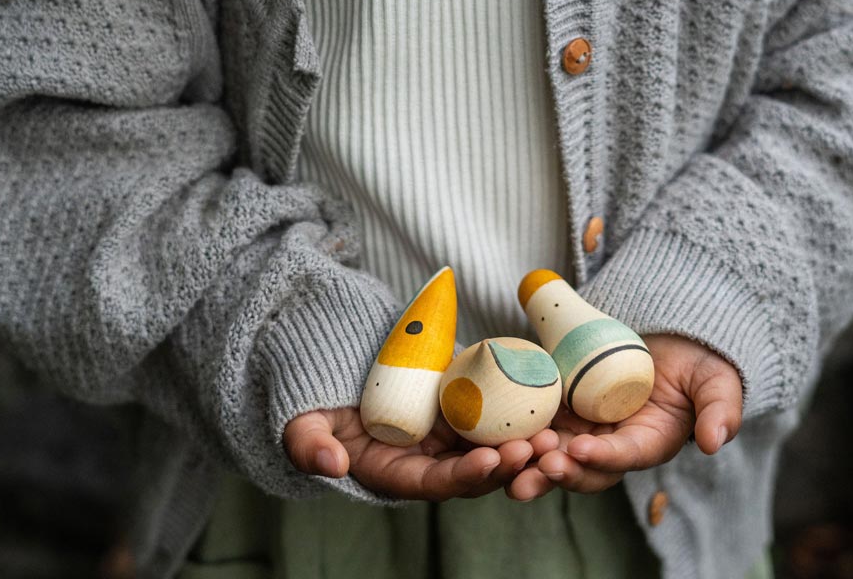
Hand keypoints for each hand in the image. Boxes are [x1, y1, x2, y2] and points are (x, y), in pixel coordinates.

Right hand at [283, 405, 560, 501]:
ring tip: (550, 431)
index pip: (436, 483)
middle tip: (536, 447)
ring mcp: (446, 433)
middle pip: (475, 470)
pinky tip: (542, 398)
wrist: (332, 369)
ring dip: (521, 442)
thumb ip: (309, 444)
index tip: (490, 462)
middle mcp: (428, 459)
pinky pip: (491, 410)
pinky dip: (516, 408)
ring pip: (491, 443)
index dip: (464, 476)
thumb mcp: (302, 424)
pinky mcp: (458, 403)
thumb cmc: (315, 402)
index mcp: (396, 473)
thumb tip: (330, 464)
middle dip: (507, 463)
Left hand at [505, 333, 742, 499]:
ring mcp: (585, 425)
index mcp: (648, 443)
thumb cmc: (699, 363)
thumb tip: (715, 441)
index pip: (623, 456)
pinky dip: (519, 428)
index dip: (602, 458)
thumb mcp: (717, 382)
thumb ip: (719, 409)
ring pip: (553, 450)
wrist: (672, 338)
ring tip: (508, 457)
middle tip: (535, 466)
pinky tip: (496, 428)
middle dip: (557, 472)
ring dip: (530, 459)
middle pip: (581, 467)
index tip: (579, 451)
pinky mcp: (563, 404)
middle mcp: (612, 443)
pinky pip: (538, 420)